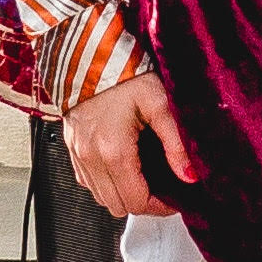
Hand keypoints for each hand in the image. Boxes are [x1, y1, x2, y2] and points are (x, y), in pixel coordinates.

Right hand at [62, 73, 195, 218]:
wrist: (87, 53)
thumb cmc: (122, 73)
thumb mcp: (158, 103)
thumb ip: (176, 143)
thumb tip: (189, 174)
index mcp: (114, 151)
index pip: (137, 202)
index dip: (160, 207)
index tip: (173, 198)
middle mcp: (91, 157)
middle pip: (118, 206)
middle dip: (142, 204)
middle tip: (161, 191)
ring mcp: (78, 153)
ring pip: (100, 198)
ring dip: (122, 195)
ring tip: (142, 180)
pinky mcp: (71, 147)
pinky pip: (86, 182)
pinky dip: (104, 184)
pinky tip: (120, 168)